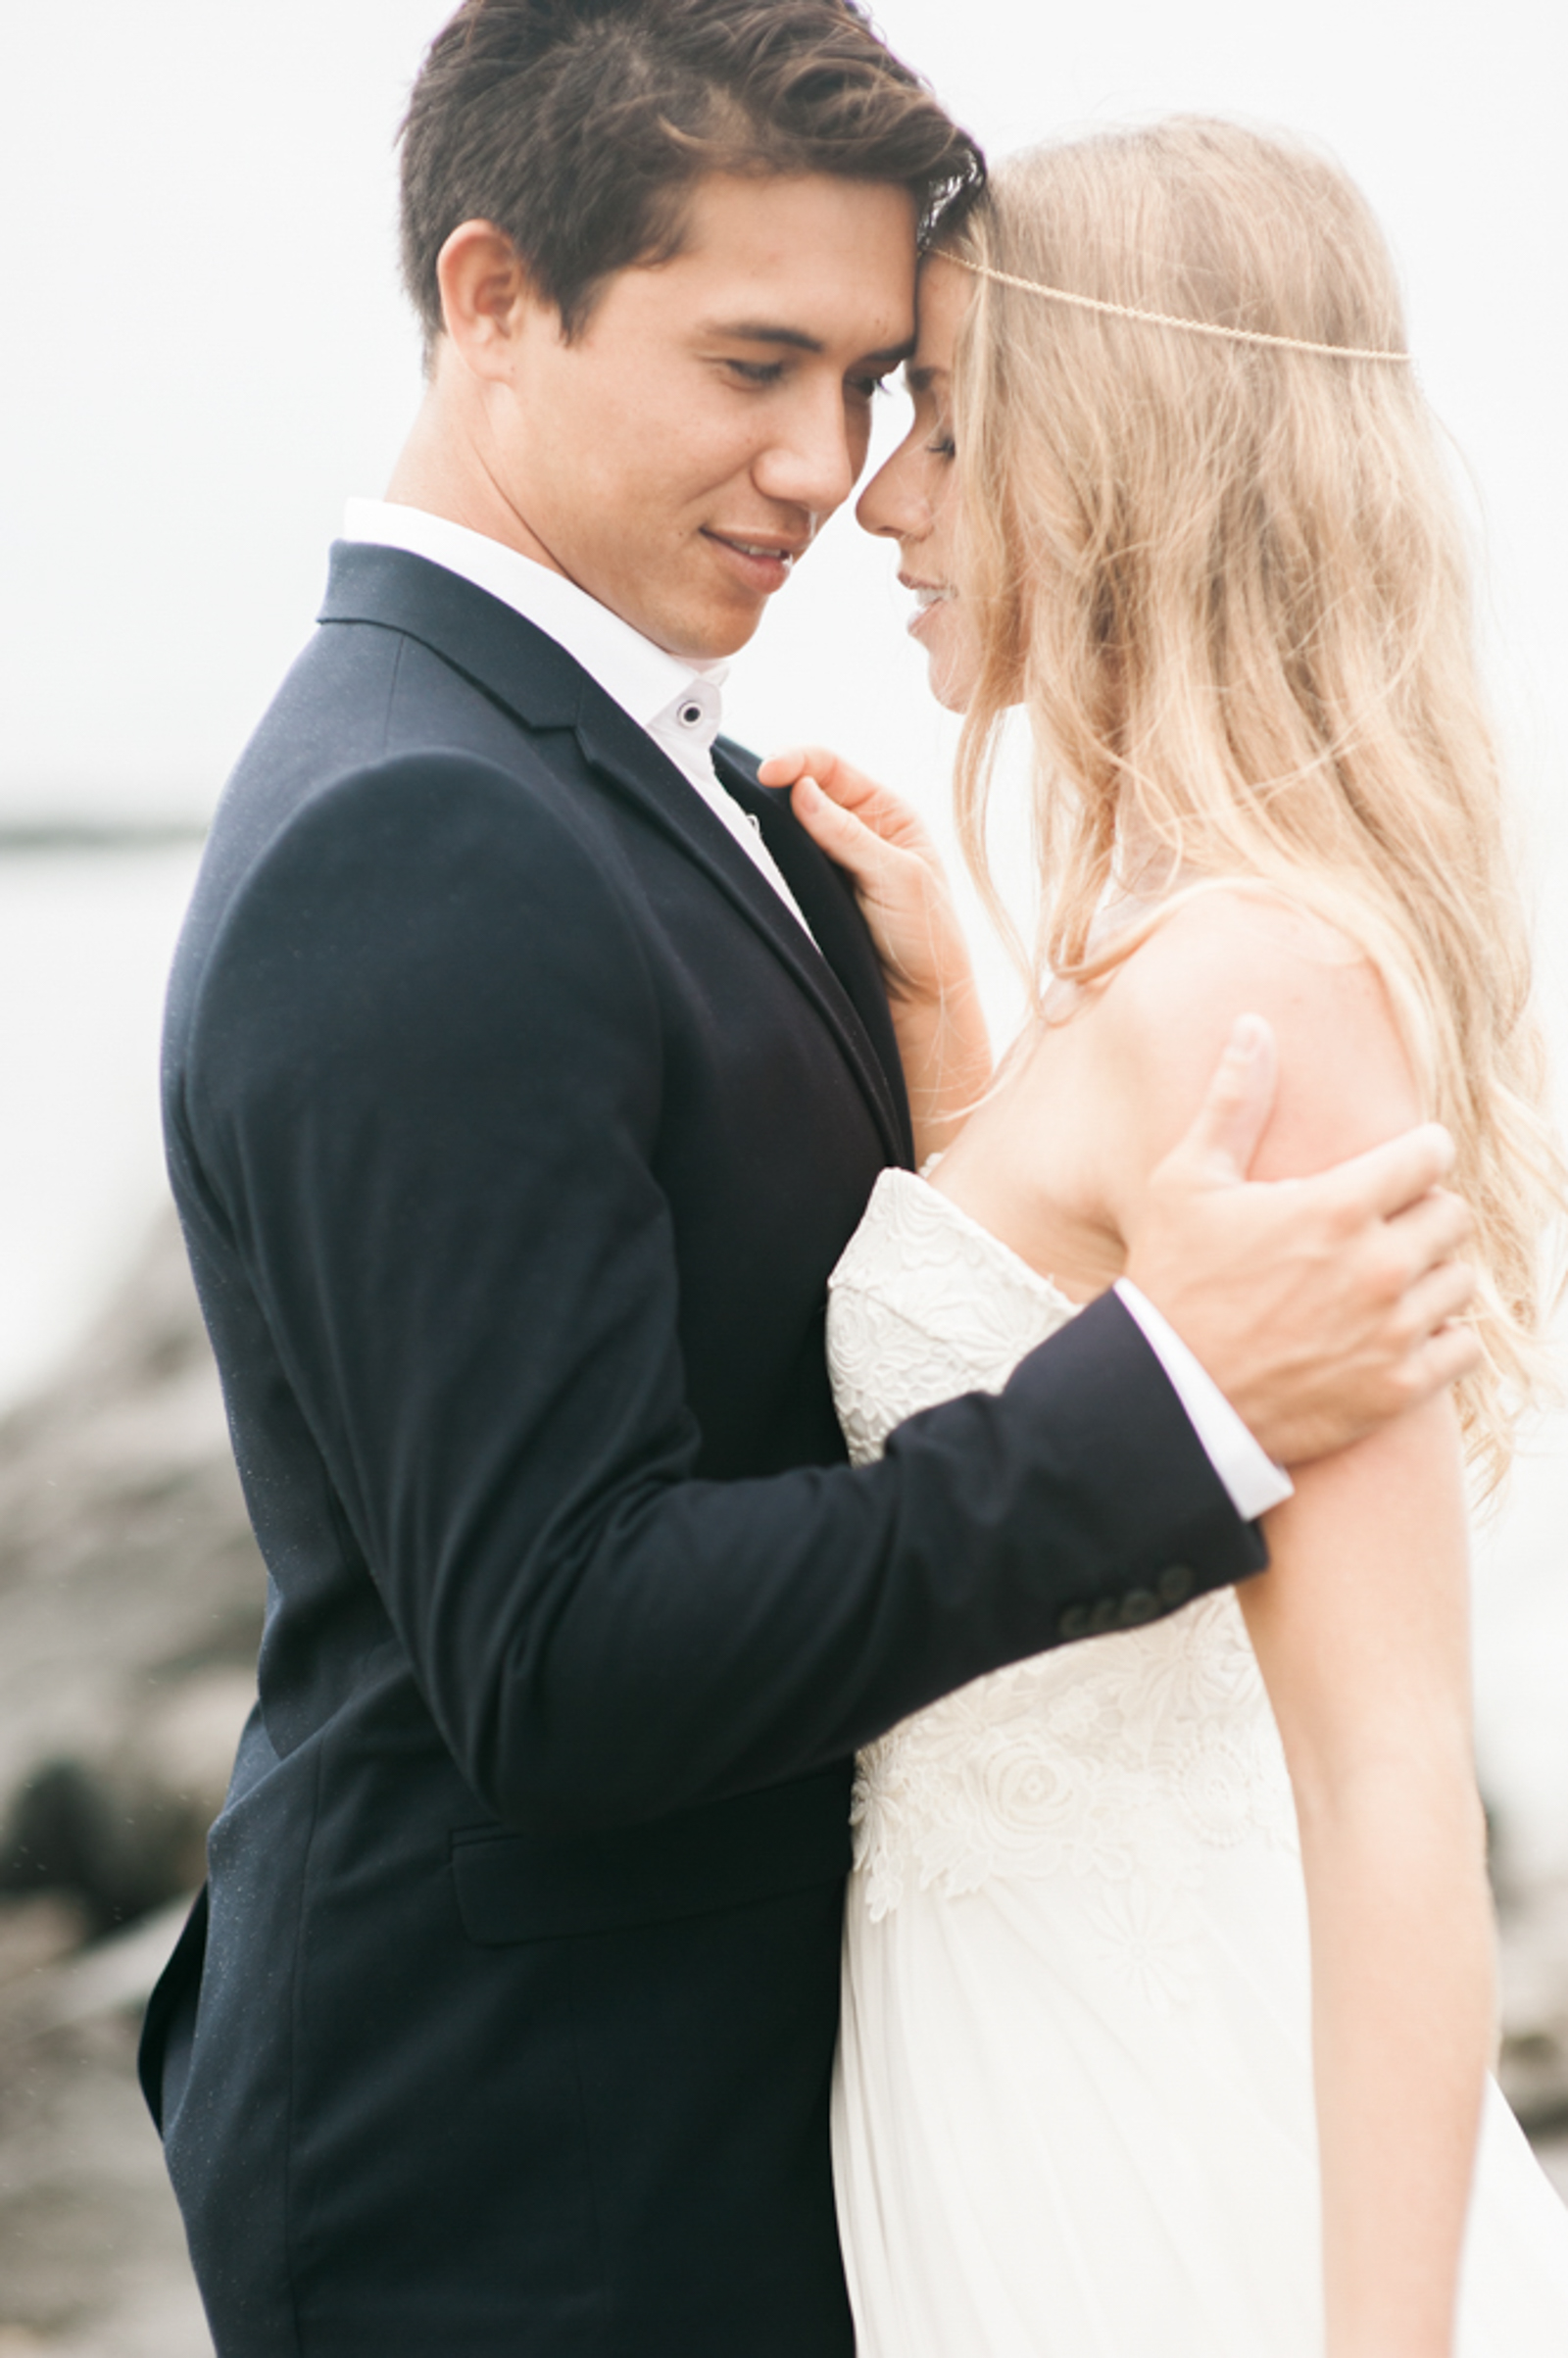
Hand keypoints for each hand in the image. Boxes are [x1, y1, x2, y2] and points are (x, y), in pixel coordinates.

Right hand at [760, 745, 991, 1160]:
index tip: (766, 773)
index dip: (798, 761)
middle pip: (806, 790)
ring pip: (790, 827)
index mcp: (889, 814)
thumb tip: (801, 789)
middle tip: (743, 791)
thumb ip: (849, 833)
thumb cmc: (926, 940)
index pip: (834, 769)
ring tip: (741, 817)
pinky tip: (753, 854)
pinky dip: (768, 855)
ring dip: (768, 821)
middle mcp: (860, 831)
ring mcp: (835, 863)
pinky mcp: (815, 895)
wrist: (919, 1005)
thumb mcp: (897, 877)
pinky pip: (785, 864)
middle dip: (776, 784)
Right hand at [1123, 1016, 1478, 1465]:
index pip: (1430, 1155)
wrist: (1167, 1396)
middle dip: (1420, 1215)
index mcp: (1336, 1206)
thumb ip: (1234, 1101)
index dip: (1412, 1156)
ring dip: (1431, 1277)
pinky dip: (1440, 1339)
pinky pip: (1463, 1348)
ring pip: (1460, 1282)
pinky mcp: (1398, 1388)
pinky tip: (1394, 1333)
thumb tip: (1252, 1025)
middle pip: (1453, 1216)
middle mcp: (1379, 1266)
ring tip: (1383, 1283)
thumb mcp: (1187, 1182)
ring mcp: (1393, 1331)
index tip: (1392, 1168)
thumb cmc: (1171, 1281)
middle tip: (1378, 1229)